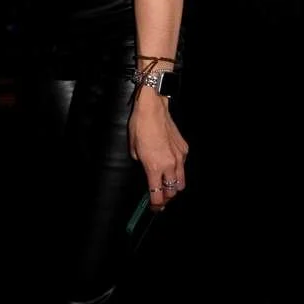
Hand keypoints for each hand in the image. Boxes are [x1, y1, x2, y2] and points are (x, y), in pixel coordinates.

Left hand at [128, 91, 187, 211]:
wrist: (153, 108)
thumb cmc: (139, 126)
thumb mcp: (133, 148)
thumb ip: (141, 163)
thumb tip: (146, 168)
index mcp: (154, 168)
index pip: (157, 195)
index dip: (155, 205)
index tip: (153, 207)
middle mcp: (169, 165)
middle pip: (172, 192)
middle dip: (166, 197)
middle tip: (160, 195)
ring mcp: (179, 157)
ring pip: (181, 182)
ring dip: (175, 186)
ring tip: (168, 183)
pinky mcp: (184, 149)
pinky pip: (183, 166)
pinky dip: (178, 169)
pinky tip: (171, 162)